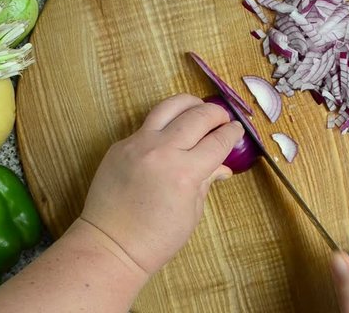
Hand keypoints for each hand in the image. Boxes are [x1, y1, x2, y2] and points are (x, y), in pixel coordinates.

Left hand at [80, 94, 243, 274]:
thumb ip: (206, 182)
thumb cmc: (156, 238)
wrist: (111, 245)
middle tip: (223, 119)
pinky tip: (171, 132)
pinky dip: (165, 123)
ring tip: (199, 108)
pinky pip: (148, 125)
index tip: (237, 130)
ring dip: (190, 104)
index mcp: (185, 173)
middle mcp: (162, 151)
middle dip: (216, 114)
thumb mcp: (192, 213)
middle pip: (198, 116)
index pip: (217, 142)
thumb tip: (221, 168)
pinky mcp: (120, 145)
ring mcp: (138, 144)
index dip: (232, 133)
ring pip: (169, 107)